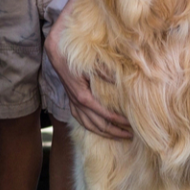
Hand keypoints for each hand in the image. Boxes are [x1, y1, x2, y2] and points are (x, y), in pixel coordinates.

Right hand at [45, 24, 131, 139]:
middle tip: (130, 136)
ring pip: (89, 126)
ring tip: (118, 136)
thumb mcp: (91, 63)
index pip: (105, 115)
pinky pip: (81, 121)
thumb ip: (105, 72)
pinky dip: (92, 128)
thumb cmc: (75, 57)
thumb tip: (121, 81)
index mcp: (84, 96)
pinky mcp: (71, 102)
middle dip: (115, 132)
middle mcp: (78, 104)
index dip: (119, 121)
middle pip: (99, 125)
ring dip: (105, 133)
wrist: (57, 53)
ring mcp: (73, 104)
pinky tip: (100, 130)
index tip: (131, 124)